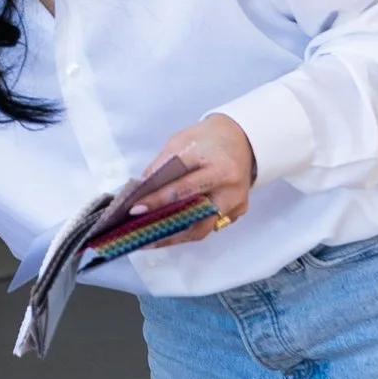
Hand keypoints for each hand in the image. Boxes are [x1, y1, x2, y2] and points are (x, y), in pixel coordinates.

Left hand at [122, 115, 257, 237]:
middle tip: (140, 234)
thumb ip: (161, 167)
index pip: (182, 186)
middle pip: (194, 214)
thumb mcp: (180, 142)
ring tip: (152, 239)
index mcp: (216, 164)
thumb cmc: (207, 139)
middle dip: (164, 225)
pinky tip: (172, 229)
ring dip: (175, 235)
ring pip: (203, 228)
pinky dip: (190, 228)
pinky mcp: (239, 211)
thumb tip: (140, 192)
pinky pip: (211, 225)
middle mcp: (230, 186)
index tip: (135, 210)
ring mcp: (236, 201)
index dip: (157, 199)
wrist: (242, 139)